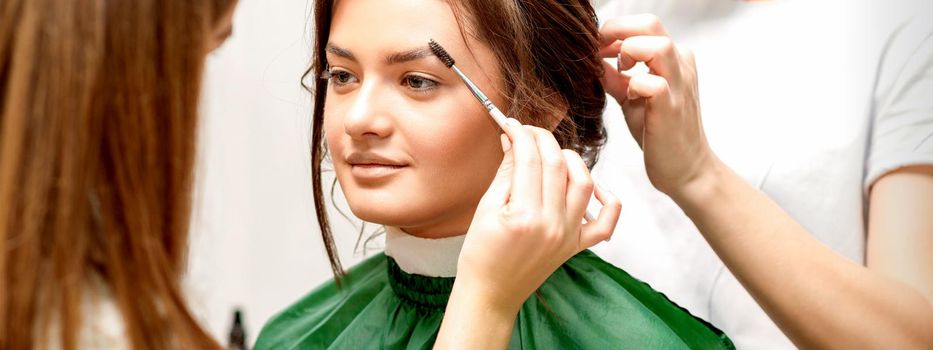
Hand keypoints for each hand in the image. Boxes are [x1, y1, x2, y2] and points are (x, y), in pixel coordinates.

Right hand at [455, 118, 621, 312]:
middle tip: (527, 132)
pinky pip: (606, 222)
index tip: (511, 124)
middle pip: (557, 165)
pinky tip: (593, 187)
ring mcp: (568, 236)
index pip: (530, 159)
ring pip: (584, 183)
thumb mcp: (485, 209)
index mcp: (525, 216)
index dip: (521, 134)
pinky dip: (608, 200)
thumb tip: (514, 140)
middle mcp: (552, 224)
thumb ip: (504, 173)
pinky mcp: (577, 246)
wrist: (491, 293)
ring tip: (551, 155)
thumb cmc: (481, 254)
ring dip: (570, 159)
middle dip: (542, 139)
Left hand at [599, 14, 717, 196]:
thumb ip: (615, 77)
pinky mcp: (672, 107)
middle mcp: (680, 65)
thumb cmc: (658, 132)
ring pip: (658, 45)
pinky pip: (653, 83)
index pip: (642, 26)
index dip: (613, 31)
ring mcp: (679, 85)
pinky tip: (630, 99)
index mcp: (673, 58)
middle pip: (650, 24)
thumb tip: (591, 60)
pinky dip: (634, 86)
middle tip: (598, 51)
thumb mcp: (632, 98)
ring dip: (629, 53)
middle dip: (616, 31)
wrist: (684, 169)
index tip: (595, 48)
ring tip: (621, 71)